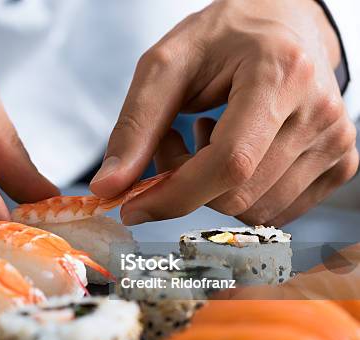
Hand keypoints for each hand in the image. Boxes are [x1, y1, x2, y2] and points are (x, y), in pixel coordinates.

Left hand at [90, 0, 357, 225]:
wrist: (283, 24)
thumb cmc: (224, 38)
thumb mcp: (166, 66)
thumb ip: (135, 127)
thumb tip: (107, 189)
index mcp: (280, 74)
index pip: (228, 164)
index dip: (173, 196)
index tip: (132, 207)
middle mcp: (320, 112)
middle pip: (235, 195)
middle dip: (186, 184)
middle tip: (172, 140)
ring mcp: (336, 141)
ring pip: (252, 210)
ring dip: (211, 189)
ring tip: (206, 137)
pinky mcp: (340, 163)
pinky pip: (273, 211)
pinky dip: (240, 193)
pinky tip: (236, 150)